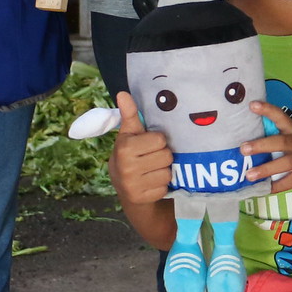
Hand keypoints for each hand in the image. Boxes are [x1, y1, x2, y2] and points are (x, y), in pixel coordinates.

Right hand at [108, 92, 173, 206]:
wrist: (124, 186)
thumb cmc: (130, 153)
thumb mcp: (129, 133)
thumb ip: (129, 114)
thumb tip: (123, 93)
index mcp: (124, 147)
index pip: (160, 140)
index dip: (157, 141)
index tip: (148, 145)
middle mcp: (127, 167)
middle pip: (166, 156)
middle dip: (162, 156)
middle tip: (151, 158)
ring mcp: (133, 185)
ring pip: (167, 173)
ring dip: (163, 171)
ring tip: (151, 170)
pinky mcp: (142, 198)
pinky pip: (165, 187)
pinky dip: (161, 185)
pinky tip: (151, 182)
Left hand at [240, 101, 291, 192]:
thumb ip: (277, 137)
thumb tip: (247, 142)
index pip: (281, 116)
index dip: (267, 110)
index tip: (252, 105)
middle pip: (281, 142)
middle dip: (262, 145)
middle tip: (243, 148)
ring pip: (285, 162)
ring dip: (266, 169)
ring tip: (249, 175)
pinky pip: (289, 181)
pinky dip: (276, 186)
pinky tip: (264, 188)